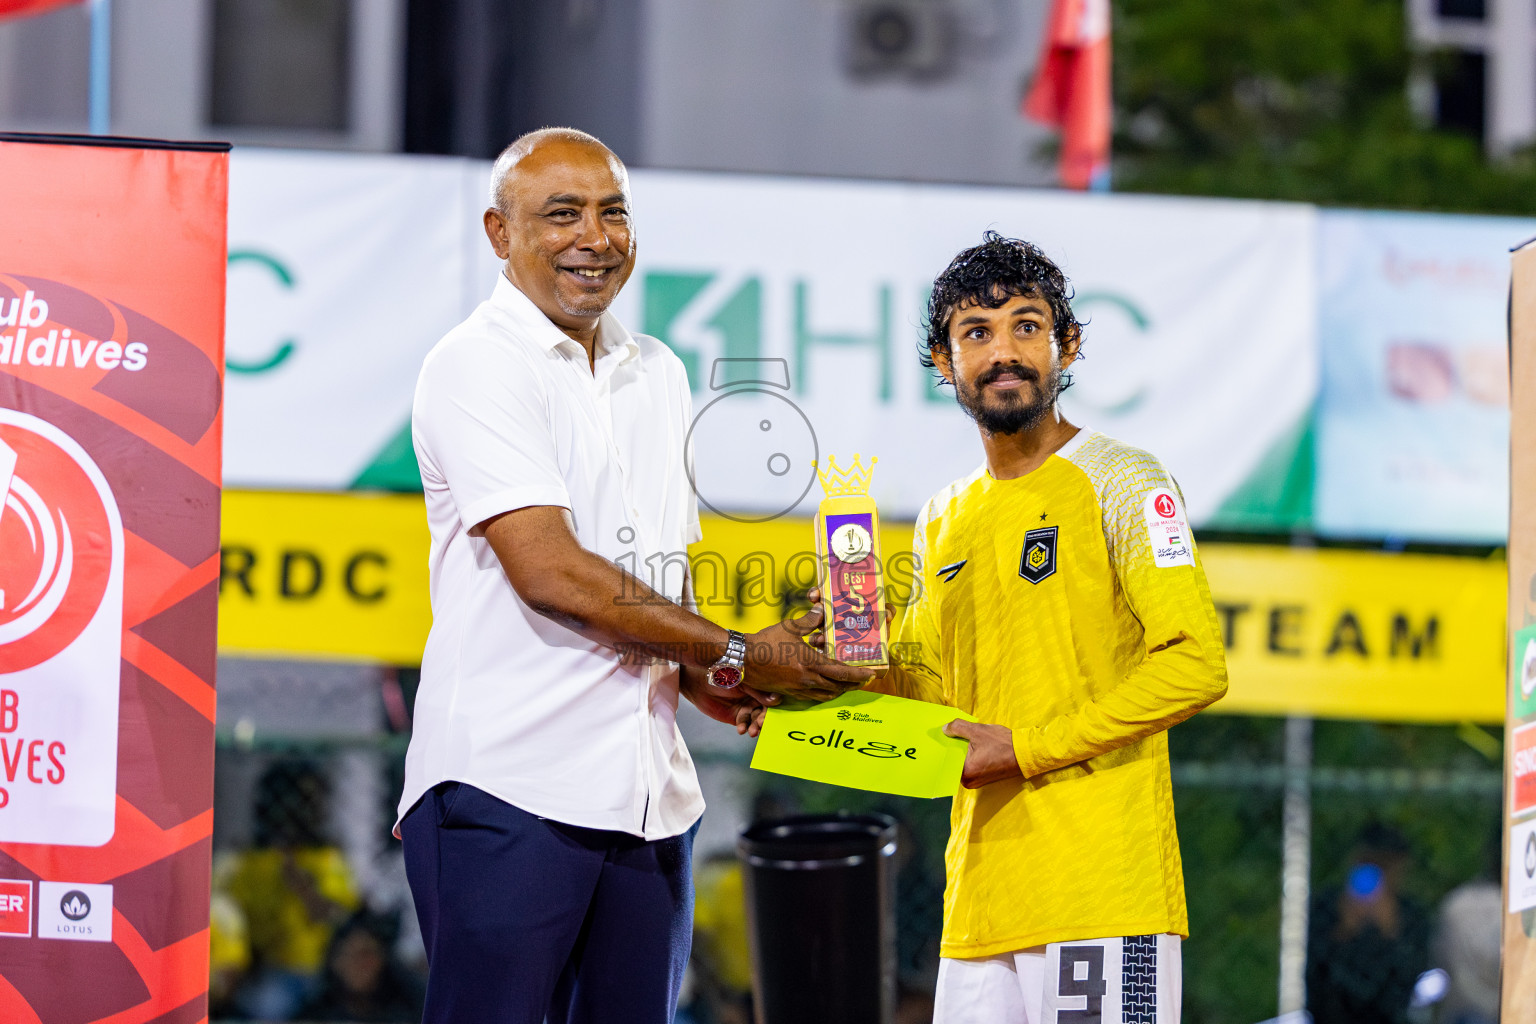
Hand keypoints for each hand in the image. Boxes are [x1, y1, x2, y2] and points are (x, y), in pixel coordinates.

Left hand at [680, 668, 771, 735]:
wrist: (699, 682)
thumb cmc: (722, 673)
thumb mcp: (742, 680)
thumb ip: (758, 691)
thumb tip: (776, 700)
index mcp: (761, 686)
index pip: (773, 698)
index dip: (775, 707)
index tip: (773, 714)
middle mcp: (756, 697)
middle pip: (766, 711)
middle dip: (764, 718)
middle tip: (761, 724)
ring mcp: (747, 707)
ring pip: (756, 719)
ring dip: (755, 726)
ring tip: (752, 731)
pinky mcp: (737, 717)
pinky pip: (745, 724)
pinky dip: (744, 727)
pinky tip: (741, 730)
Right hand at [745, 588, 873, 701]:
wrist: (742, 659)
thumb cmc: (766, 642)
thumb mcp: (789, 627)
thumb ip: (809, 620)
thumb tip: (821, 610)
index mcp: (811, 663)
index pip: (842, 672)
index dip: (859, 674)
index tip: (871, 674)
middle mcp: (807, 680)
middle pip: (838, 687)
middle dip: (853, 685)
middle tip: (863, 680)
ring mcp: (798, 689)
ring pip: (826, 695)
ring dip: (839, 691)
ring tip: (847, 685)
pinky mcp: (788, 693)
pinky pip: (811, 698)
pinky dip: (823, 694)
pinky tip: (824, 689)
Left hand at [944, 719, 1022, 788]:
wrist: (1026, 753)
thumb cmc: (1003, 744)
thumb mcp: (977, 731)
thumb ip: (958, 728)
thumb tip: (945, 729)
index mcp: (965, 773)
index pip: (947, 759)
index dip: (943, 746)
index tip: (939, 737)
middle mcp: (969, 782)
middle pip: (953, 762)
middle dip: (953, 748)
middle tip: (948, 734)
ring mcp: (977, 781)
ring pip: (962, 763)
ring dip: (962, 752)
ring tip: (960, 738)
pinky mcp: (984, 778)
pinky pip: (970, 766)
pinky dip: (970, 756)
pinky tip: (972, 745)